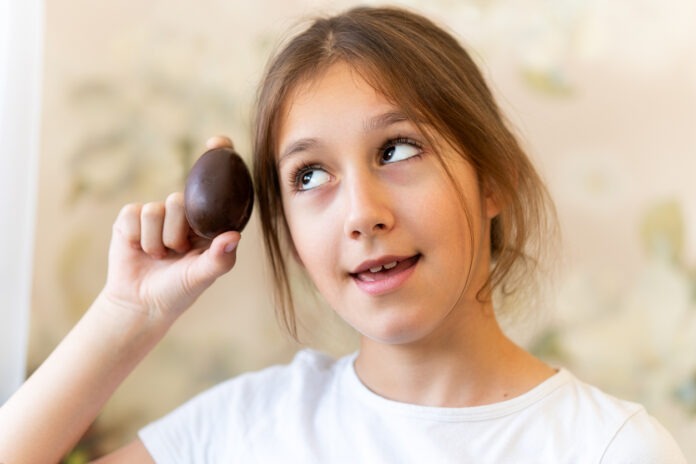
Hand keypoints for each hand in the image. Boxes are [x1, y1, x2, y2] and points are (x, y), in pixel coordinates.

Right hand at [101, 136, 240, 323]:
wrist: (140, 304)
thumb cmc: (179, 291)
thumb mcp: (203, 277)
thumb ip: (220, 258)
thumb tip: (234, 236)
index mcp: (207, 222)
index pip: (216, 185)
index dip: (217, 159)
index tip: (219, 141)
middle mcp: (183, 214)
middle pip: (180, 200)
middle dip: (177, 234)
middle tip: (176, 254)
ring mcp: (155, 215)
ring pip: (156, 209)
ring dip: (157, 241)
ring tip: (159, 256)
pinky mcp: (130, 219)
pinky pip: (134, 215)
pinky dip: (138, 238)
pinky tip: (139, 251)